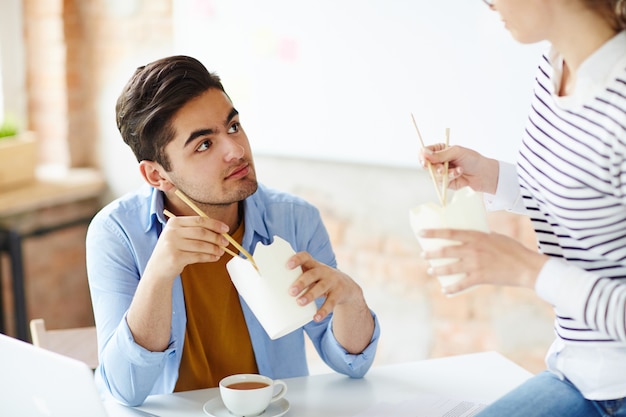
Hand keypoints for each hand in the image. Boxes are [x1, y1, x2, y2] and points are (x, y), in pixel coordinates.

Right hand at [144, 215, 229, 283]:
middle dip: (216, 237)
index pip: (199, 220)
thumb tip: (220, 231)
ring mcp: (172, 245)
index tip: (226, 229)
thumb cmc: (173, 250)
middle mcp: (171, 232)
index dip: (215, 224)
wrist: (157, 269)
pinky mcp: (175, 258)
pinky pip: (198, 256)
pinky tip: (215, 257)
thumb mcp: (179, 236)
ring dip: (214, 248)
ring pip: (201, 245)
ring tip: (222, 251)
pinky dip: (209, 257)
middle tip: (226, 242)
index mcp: (174, 222)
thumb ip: (196, 230)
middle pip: (201, 232)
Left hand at [286, 252, 373, 352]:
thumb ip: (296, 279)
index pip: (305, 257)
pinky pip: (331, 303)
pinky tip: (315, 317)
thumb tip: (271, 294)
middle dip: (301, 282)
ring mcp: (332, 282)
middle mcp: (324, 271)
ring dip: (310, 295)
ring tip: (300, 303)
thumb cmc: (320, 281)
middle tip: (291, 292)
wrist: (346, 287)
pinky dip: (323, 311)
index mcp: (314, 264)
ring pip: (321, 287)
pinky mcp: (339, 294)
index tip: (287, 266)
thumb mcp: (312, 276)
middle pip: (313, 274)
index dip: (297, 259)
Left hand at [419, 228, 548, 293]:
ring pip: (450, 268)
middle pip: (445, 251)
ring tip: (430, 271)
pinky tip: (445, 290)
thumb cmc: (513, 249)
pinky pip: (461, 284)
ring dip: (437, 270)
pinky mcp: (480, 277)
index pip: (449, 233)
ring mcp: (475, 264)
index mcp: (476, 236)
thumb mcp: (496, 237)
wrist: (526, 267)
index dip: (433, 233)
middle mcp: (473, 249)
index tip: (420, 233)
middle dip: (431, 254)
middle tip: (423, 255)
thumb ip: (482, 236)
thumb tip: (473, 235)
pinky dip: (451, 288)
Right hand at [420, 144, 499, 194]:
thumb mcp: (456, 152)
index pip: (424, 152)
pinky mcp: (445, 182)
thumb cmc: (472, 159)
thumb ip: (440, 154)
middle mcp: (438, 161)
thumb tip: (425, 154)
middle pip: (425, 165)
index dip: (422, 156)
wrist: (483, 174)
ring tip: (458, 170)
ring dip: (446, 173)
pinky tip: (459, 173)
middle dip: (433, 167)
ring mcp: (441, 173)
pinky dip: (451, 177)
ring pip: (433, 175)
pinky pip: (441, 182)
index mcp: (439, 150)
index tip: (424, 159)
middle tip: (441, 168)